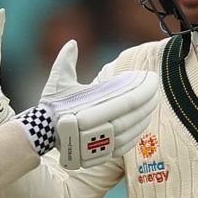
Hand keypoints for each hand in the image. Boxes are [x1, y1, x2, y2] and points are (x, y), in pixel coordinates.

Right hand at [29, 41, 160, 170]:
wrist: (41, 135)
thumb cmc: (52, 106)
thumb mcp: (57, 81)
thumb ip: (66, 60)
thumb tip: (73, 43)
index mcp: (89, 107)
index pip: (128, 99)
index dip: (144, 89)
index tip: (152, 79)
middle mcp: (96, 126)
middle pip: (133, 114)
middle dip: (149, 101)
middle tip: (156, 90)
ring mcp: (99, 142)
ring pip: (132, 130)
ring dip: (145, 117)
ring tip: (152, 105)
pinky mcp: (100, 154)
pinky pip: (125, 145)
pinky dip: (136, 134)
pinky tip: (142, 124)